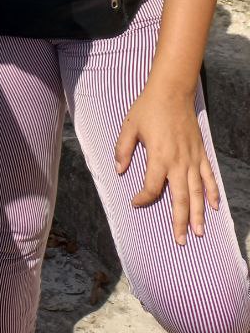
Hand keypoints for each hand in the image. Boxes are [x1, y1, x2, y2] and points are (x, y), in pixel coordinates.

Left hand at [114, 83, 219, 242]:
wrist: (171, 92)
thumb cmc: (148, 108)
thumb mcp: (129, 126)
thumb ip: (123, 150)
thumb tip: (119, 171)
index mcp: (158, 157)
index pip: (152, 187)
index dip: (143, 198)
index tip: (135, 202)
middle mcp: (178, 162)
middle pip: (180, 198)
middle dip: (180, 221)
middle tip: (181, 240)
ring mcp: (192, 159)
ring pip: (197, 192)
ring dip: (198, 214)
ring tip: (199, 233)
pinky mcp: (201, 154)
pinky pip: (208, 177)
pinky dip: (213, 193)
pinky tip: (214, 207)